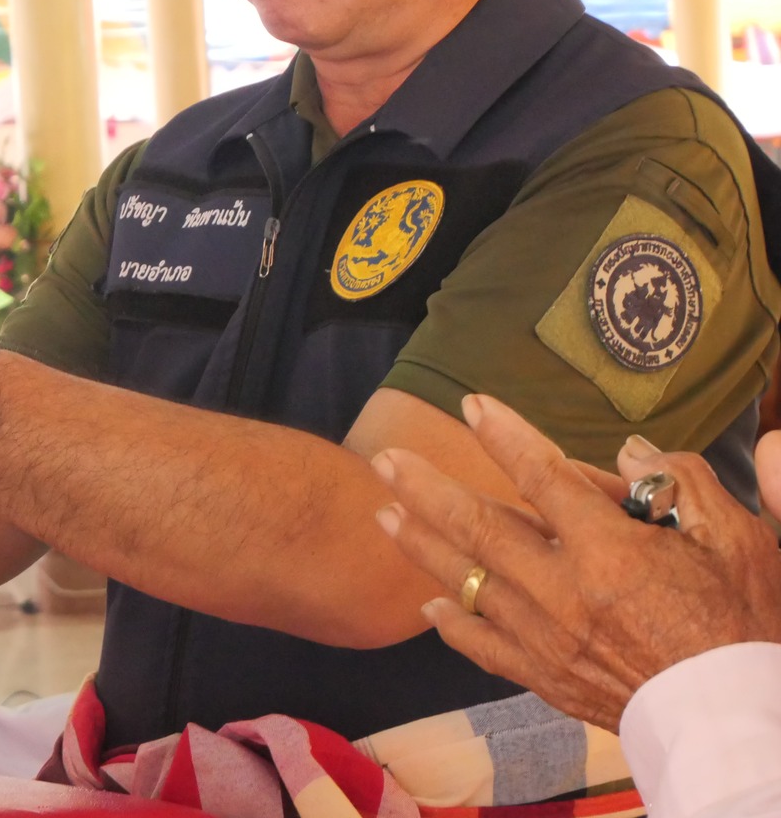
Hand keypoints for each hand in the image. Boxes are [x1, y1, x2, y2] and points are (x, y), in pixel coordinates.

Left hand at [373, 395, 780, 728]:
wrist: (740, 724)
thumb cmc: (747, 627)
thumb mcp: (739, 541)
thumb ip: (686, 483)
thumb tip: (630, 452)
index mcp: (610, 551)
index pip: (543, 476)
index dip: (506, 436)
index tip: (474, 405)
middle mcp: (565, 592)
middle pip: (479, 527)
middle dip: (426, 489)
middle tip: (385, 459)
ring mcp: (548, 639)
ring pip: (469, 582)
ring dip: (422, 544)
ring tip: (384, 513)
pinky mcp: (548, 679)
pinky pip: (484, 647)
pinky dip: (454, 624)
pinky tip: (430, 603)